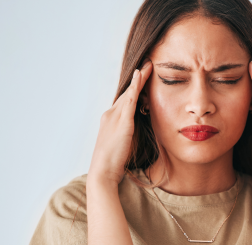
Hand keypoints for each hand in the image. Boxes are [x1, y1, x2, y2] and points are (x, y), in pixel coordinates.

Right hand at [87, 60, 152, 185]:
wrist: (102, 173)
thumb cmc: (114, 165)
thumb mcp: (123, 147)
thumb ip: (130, 136)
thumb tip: (140, 132)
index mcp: (110, 122)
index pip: (124, 102)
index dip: (133, 89)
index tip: (142, 78)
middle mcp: (109, 115)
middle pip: (126, 94)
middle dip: (137, 79)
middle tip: (148, 65)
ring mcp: (114, 117)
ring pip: (128, 93)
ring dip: (139, 78)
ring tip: (149, 65)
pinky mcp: (121, 122)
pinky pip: (130, 100)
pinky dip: (135, 86)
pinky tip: (141, 75)